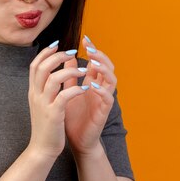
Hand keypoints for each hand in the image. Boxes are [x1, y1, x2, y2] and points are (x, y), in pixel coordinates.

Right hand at [27, 41, 88, 158]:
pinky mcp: (53, 115)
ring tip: (83, 69)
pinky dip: (75, 89)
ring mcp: (43, 104)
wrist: (41, 149)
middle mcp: (35, 95)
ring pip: (53, 79)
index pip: (35, 65)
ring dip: (69, 71)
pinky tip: (85, 88)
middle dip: (57, 56)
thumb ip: (45, 88)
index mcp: (33, 91)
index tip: (57, 44)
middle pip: (42, 67)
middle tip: (72, 53)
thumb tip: (52, 72)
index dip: (45, 52)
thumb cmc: (46, 126)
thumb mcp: (42, 103)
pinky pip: (64, 96)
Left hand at [64, 36, 117, 155]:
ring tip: (95, 62)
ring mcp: (103, 100)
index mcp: (91, 83)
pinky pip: (108, 98)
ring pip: (112, 80)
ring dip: (104, 70)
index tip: (85, 39)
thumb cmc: (72, 117)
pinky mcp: (104, 112)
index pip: (95, 62)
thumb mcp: (68, 92)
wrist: (75, 141)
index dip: (93, 50)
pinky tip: (93, 85)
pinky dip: (102, 91)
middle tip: (90, 47)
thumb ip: (69, 76)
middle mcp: (100, 89)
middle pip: (107, 67)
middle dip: (100, 55)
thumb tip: (68, 57)